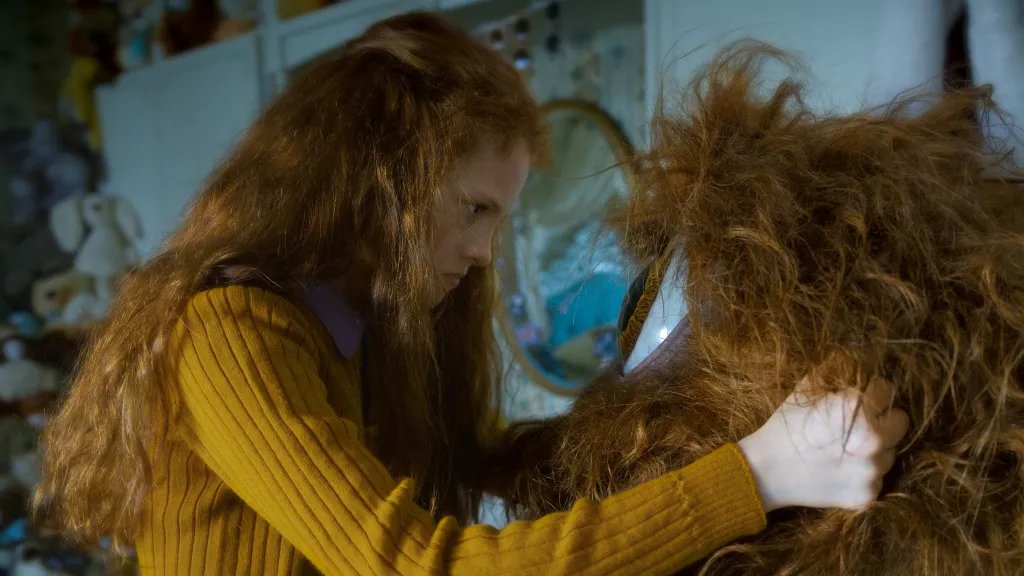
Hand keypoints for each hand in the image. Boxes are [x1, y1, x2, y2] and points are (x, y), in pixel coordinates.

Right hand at [737, 376, 909, 511]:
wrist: (767, 471)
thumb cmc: (786, 425)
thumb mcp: (805, 389)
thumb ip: (834, 372)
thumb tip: (854, 359)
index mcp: (858, 409)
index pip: (886, 390)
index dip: (869, 391)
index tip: (856, 398)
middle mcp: (873, 441)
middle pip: (900, 421)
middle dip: (882, 418)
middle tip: (857, 423)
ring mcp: (873, 471)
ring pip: (891, 452)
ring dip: (875, 448)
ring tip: (846, 448)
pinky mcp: (868, 495)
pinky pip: (878, 477)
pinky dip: (864, 472)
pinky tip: (841, 468)